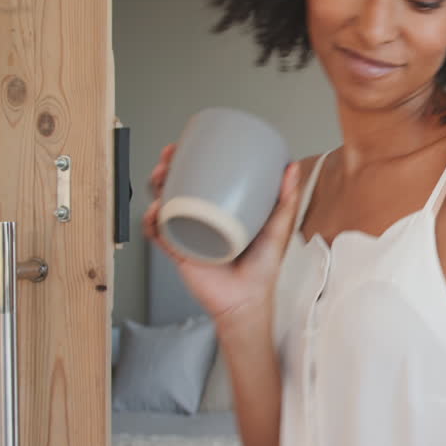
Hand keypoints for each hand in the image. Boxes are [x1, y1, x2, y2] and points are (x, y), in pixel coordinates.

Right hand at [143, 143, 302, 330]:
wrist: (247, 301)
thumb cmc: (262, 269)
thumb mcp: (277, 228)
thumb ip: (285, 200)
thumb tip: (292, 168)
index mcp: (222, 211)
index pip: (202, 180)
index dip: (191, 161)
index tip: (189, 144)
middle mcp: (202, 220)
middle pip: (177, 189)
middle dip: (167, 169)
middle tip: (170, 157)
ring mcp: (188, 235)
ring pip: (163, 207)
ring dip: (155, 189)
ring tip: (159, 178)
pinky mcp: (179, 252)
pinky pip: (159, 234)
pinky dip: (153, 222)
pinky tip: (155, 211)